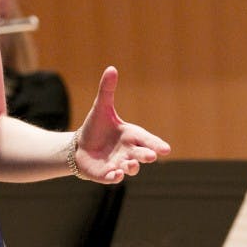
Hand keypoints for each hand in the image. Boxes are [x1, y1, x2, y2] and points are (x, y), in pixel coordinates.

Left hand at [75, 66, 170, 183]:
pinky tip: (115, 175)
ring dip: (131, 167)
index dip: (156, 144)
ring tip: (131, 164)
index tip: (165, 149)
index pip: (147, 140)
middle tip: (150, 156)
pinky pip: (112, 178)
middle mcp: (128, 152)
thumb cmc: (96, 127)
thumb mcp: (102, 107)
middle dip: (146, 155)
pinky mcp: (106, 174)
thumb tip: (111, 68)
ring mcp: (118, 164)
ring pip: (129, 168)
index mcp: (131, 136)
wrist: (80, 147)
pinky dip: (115, 177)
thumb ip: (108, 90)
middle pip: (141, 155)